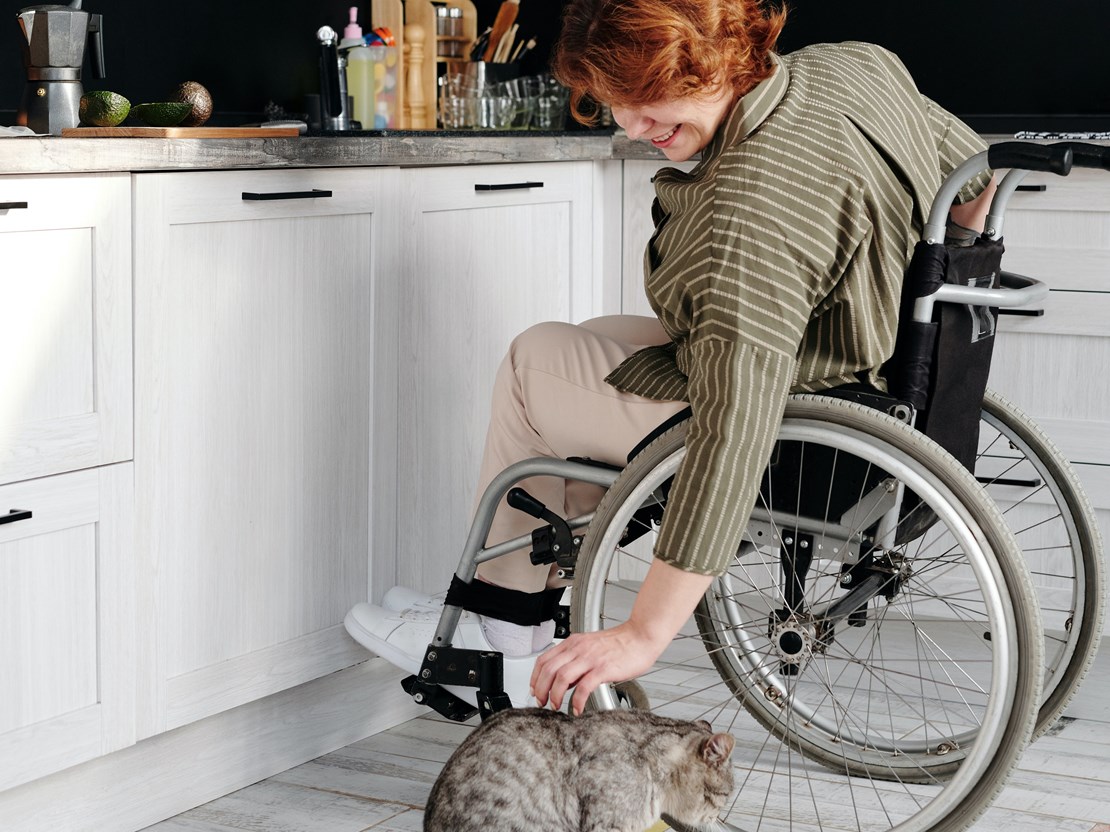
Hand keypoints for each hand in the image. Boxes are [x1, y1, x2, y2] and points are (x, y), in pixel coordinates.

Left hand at [530, 620, 668, 715]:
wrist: (641, 637)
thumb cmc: (620, 644)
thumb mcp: (590, 647)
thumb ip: (575, 661)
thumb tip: (565, 681)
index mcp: (573, 643)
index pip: (544, 659)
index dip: (535, 677)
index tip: (535, 690)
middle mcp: (578, 649)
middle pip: (548, 670)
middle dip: (541, 689)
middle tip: (543, 702)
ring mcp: (590, 658)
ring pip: (561, 678)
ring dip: (555, 695)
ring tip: (557, 706)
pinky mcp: (603, 668)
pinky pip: (584, 687)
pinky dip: (577, 701)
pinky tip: (578, 709)